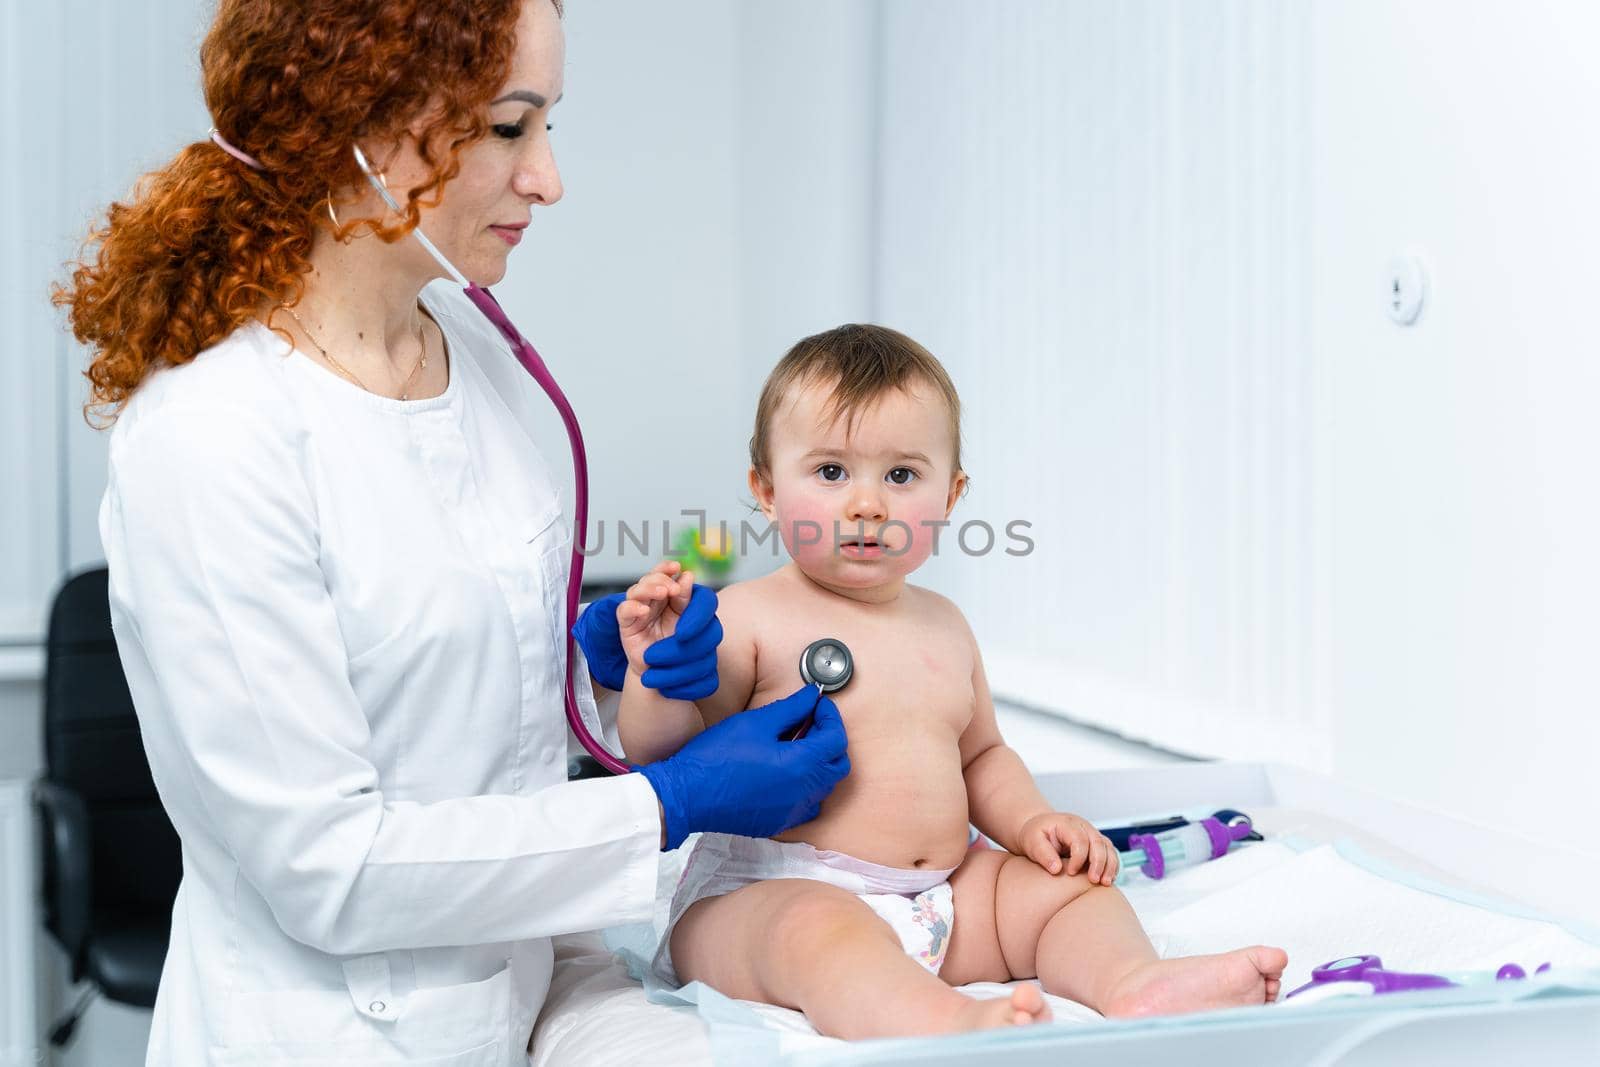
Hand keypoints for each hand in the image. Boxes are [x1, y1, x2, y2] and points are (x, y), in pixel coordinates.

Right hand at [617, 562, 693, 673]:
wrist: (667, 672)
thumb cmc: (677, 645)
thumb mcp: (686, 620)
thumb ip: (686, 600)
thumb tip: (687, 576)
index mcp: (664, 596)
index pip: (661, 575)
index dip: (666, 568)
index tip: (677, 567)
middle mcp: (649, 601)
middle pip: (648, 580)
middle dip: (661, 579)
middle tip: (673, 588)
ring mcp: (636, 612)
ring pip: (635, 591)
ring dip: (649, 588)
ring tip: (663, 593)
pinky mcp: (626, 626)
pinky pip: (624, 611)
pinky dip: (632, 608)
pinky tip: (644, 610)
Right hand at [638, 685, 849, 849]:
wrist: (686, 796)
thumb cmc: (716, 757)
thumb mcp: (755, 723)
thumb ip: (791, 708)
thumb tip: (812, 696)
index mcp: (802, 765)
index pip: (836, 738)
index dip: (830, 716)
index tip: (816, 704)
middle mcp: (804, 792)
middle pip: (838, 764)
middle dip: (830, 739)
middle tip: (809, 722)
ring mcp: (793, 811)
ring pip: (825, 785)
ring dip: (819, 762)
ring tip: (795, 744)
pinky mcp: (779, 822)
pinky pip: (807, 804)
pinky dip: (806, 785)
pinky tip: (785, 772)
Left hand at [1019, 812, 1118, 885]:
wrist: (1040, 831)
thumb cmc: (1036, 835)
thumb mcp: (1032, 842)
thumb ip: (1043, 853)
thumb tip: (1057, 869)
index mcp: (1068, 824)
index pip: (1080, 840)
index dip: (1078, 858)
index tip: (1070, 872)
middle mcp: (1084, 827)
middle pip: (1098, 843)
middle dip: (1099, 863)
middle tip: (1094, 880)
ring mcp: (1092, 835)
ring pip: (1108, 848)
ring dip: (1109, 866)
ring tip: (1105, 883)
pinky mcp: (1096, 844)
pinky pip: (1110, 854)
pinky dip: (1112, 866)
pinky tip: (1107, 879)